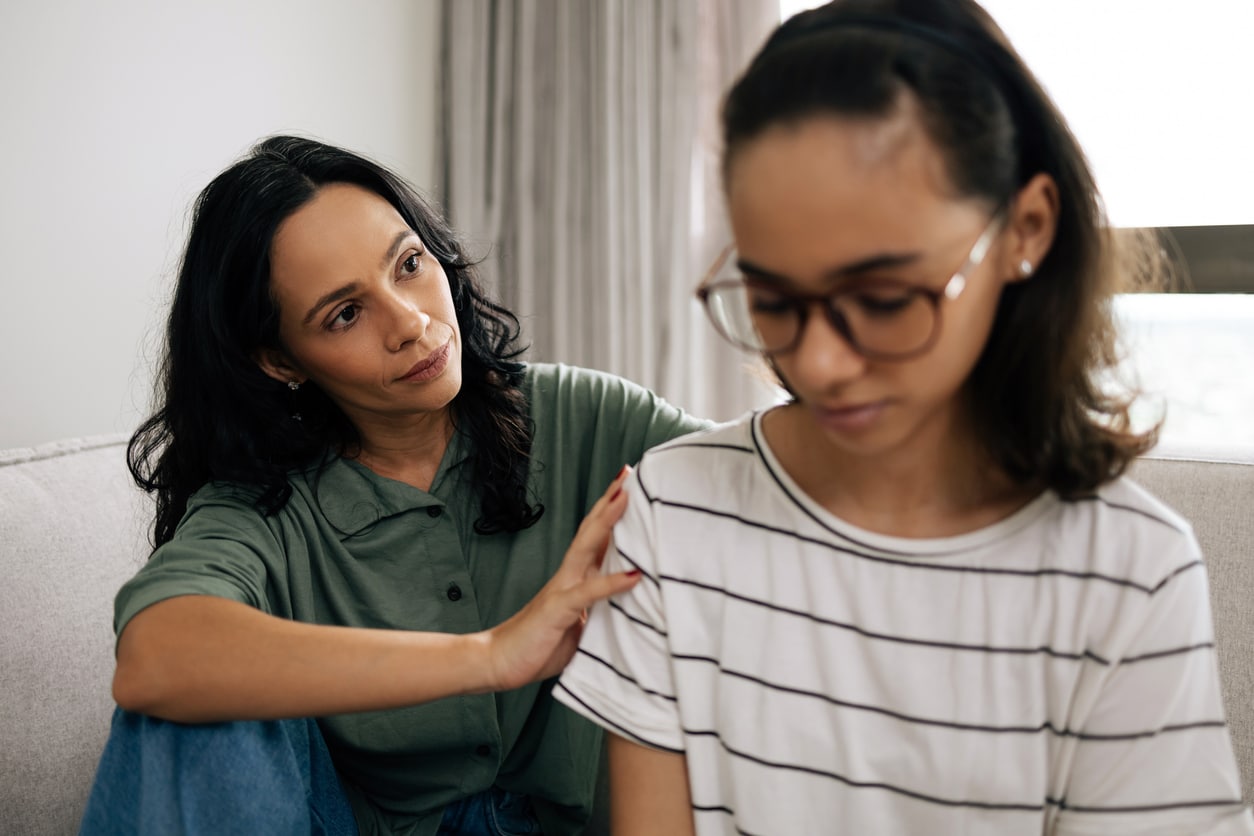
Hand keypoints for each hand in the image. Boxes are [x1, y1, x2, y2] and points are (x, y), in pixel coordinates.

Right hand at [484, 466, 640, 690]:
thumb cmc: (539, 645)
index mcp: (574, 578)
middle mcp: (568, 575)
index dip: (612, 512)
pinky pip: (587, 592)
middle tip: (628, 472)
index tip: (629, 487)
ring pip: (587, 546)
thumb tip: (627, 605)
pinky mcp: (558, 609)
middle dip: (611, 500)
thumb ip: (598, 610)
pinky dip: (611, 583)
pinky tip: (634, 575)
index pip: (596, 538)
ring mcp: (561, 588)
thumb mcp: (577, 624)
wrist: (497, 662)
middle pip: (592, 529)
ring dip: (608, 521)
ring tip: (627, 496)